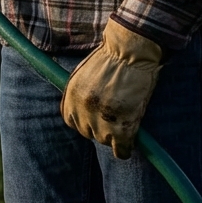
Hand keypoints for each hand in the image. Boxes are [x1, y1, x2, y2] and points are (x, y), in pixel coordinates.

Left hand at [62, 19, 163, 159]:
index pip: (72, 121)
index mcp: (70, 98)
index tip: (97, 118)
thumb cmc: (112, 58)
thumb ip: (82, 93)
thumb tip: (83, 106)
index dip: (86, 121)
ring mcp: (101, 121)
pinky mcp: (121, 128)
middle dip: (101, 128)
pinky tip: (129, 145)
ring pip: (105, 140)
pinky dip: (125, 149)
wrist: (130, 53)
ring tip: (126, 122)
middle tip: (116, 118)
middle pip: (89, 132)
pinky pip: (121, 149)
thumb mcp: (85, 74)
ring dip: (115, 135)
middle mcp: (82, 111)